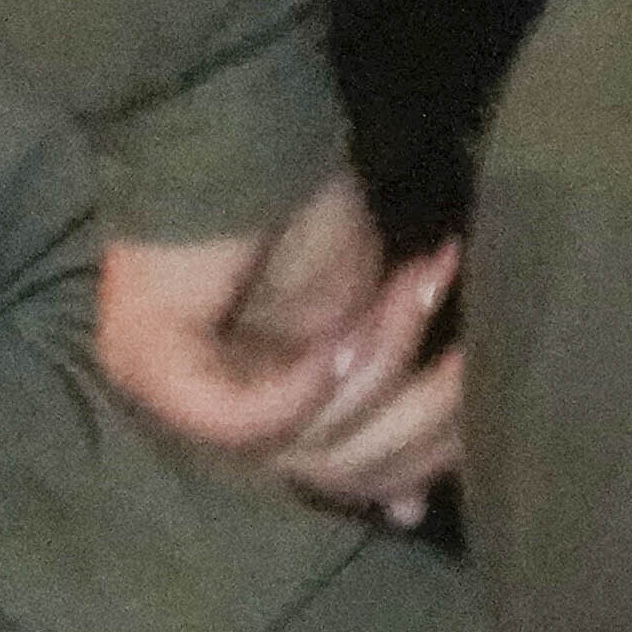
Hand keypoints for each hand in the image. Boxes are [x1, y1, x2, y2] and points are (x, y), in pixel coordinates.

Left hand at [93, 174, 463, 525]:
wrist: (235, 129)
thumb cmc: (297, 218)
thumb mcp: (356, 322)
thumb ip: (374, 396)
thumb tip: (408, 502)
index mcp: (243, 413)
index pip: (330, 482)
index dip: (407, 471)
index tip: (476, 451)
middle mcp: (192, 419)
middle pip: (329, 474)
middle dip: (420, 422)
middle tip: (469, 361)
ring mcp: (163, 397)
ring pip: (303, 447)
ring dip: (379, 369)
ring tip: (419, 293)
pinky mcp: (155, 368)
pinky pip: (248, 419)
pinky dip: (310, 381)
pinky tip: (347, 333)